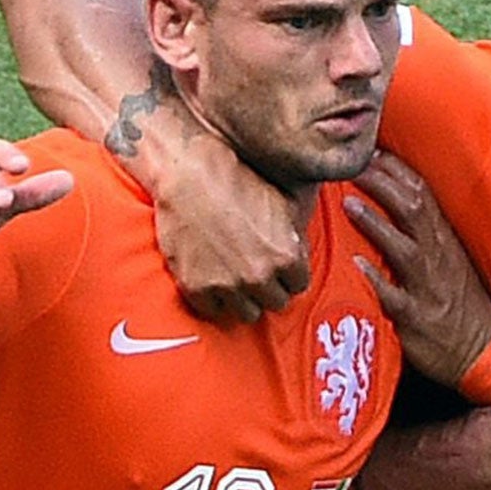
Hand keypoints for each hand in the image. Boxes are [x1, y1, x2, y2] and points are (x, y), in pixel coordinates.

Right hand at [153, 128, 310, 322]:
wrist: (188, 176)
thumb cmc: (234, 181)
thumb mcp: (280, 203)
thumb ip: (295, 236)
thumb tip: (301, 253)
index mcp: (286, 255)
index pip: (299, 285)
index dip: (288, 275)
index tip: (278, 268)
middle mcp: (260, 275)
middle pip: (276, 302)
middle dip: (269, 288)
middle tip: (256, 271)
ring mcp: (228, 285)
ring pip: (248, 313)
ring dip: (245, 298)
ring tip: (236, 278)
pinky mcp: (197, 289)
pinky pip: (215, 311)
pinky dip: (215, 299)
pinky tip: (214, 280)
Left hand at [347, 152, 490, 387]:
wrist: (482, 350)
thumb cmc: (458, 301)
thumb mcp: (447, 258)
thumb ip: (421, 230)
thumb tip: (392, 198)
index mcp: (442, 238)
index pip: (419, 191)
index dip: (394, 168)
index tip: (367, 148)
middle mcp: (436, 255)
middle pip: (411, 208)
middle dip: (381, 182)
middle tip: (351, 164)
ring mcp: (427, 286)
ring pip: (403, 247)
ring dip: (375, 224)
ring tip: (347, 204)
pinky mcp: (417, 317)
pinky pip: (396, 297)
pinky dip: (377, 280)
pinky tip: (356, 266)